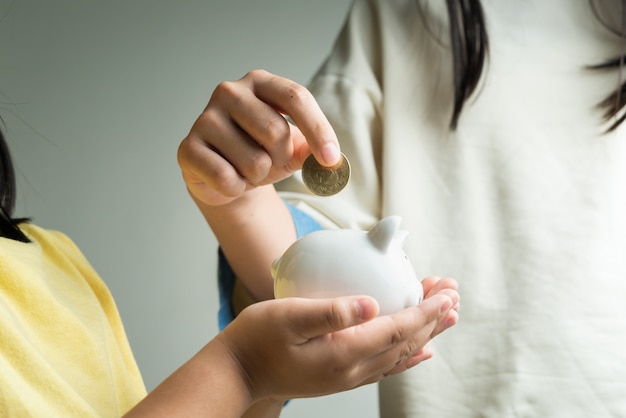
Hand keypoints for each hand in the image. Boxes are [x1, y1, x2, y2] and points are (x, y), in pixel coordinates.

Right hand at [177, 69, 340, 206]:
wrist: (223, 177)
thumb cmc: (261, 154)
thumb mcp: (292, 149)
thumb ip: (311, 149)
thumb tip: (328, 160)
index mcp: (260, 83)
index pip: (296, 97)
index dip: (319, 130)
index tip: (332, 159)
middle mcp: (230, 92)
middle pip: (276, 131)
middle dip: (280, 158)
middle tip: (268, 161)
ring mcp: (205, 118)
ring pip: (254, 161)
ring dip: (257, 176)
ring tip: (246, 170)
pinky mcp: (188, 147)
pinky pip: (227, 178)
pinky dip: (236, 188)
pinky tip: (229, 180)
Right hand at [216, 277, 459, 402]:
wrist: (237, 371)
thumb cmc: (257, 338)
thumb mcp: (288, 317)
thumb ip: (331, 312)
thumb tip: (370, 305)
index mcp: (344, 353)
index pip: (397, 329)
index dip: (425, 310)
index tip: (446, 293)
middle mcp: (353, 370)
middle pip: (405, 341)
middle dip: (433, 318)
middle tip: (454, 295)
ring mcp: (348, 377)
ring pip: (400, 354)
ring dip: (426, 334)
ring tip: (447, 316)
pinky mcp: (340, 377)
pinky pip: (386, 367)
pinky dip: (408, 356)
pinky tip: (420, 352)